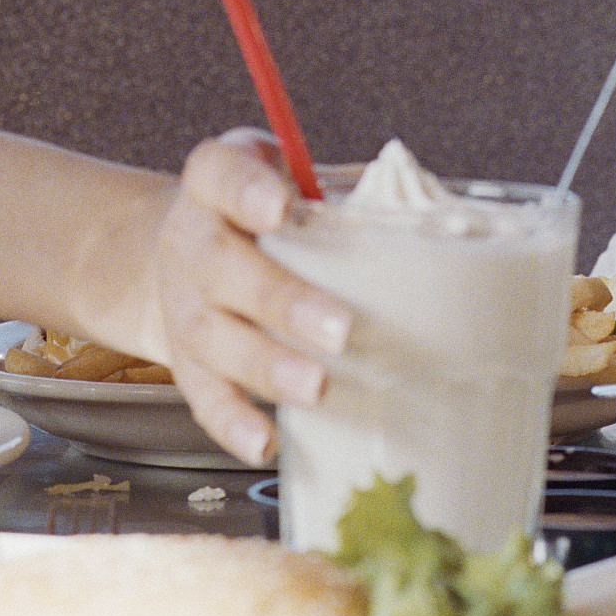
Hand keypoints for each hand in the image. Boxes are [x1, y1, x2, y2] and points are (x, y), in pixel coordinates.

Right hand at [130, 129, 352, 466]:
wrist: (180, 253)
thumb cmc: (258, 213)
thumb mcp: (288, 177)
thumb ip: (340, 191)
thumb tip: (435, 217)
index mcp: (215, 182)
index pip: (220, 174)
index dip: (248, 191)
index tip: (283, 207)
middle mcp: (191, 242)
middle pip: (222, 267)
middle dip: (282, 300)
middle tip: (339, 328)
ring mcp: (182, 305)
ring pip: (214, 338)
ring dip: (267, 367)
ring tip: (316, 388)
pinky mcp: (185, 361)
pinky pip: (203, 395)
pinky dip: (233, 422)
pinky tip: (266, 441)